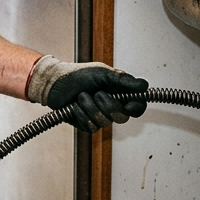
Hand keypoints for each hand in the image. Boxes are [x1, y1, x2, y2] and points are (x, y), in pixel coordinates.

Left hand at [26, 56, 148, 132]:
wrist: (56, 83)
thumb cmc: (79, 75)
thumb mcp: (102, 72)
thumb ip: (123, 80)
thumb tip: (143, 86)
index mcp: (120, 92)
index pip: (138, 106)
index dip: (136, 108)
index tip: (128, 105)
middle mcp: (113, 106)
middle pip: (122, 117)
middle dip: (108, 105)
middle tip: (97, 93)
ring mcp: (100, 117)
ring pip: (105, 122)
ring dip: (90, 107)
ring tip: (81, 96)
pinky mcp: (87, 125)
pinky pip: (91, 126)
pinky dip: (81, 114)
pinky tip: (75, 106)